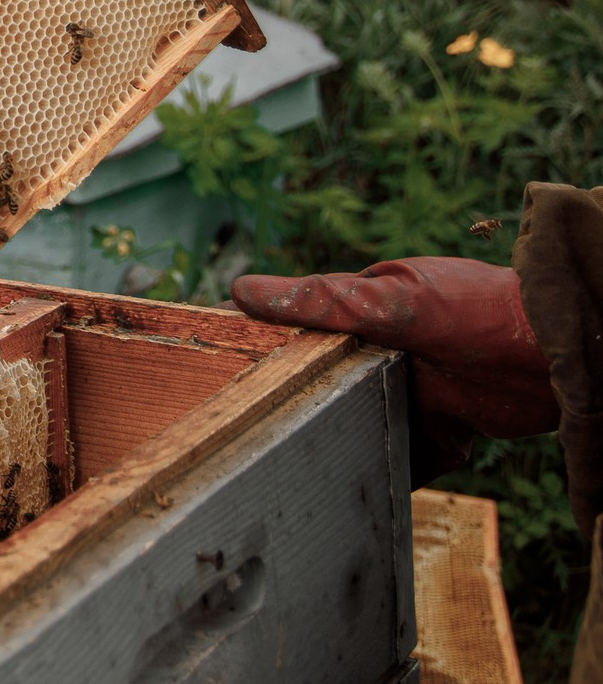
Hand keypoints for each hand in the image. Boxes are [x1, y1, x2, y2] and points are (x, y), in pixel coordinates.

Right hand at [232, 257, 556, 475]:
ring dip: (338, 438)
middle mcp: (382, 348)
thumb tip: (242, 290)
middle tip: (255, 429)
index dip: (262, 347)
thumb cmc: (477, 310)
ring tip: (296, 465)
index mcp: (363, 308)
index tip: (218, 371)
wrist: (559, 356)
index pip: (298, 325)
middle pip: (322, 380)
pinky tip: (356, 487)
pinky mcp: (440, 427)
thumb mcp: (391, 301)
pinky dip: (383, 470)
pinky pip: (400, 453)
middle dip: (297, 402)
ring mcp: (411, 388)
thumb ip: (322, 301)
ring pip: (357, 419)